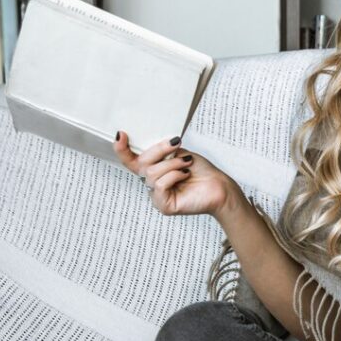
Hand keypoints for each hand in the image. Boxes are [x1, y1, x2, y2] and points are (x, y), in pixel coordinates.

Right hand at [113, 131, 238, 217]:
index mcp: (153, 170)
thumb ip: (161, 152)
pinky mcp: (163, 205)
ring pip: (152, 173)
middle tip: (176, 143)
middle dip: (159, 150)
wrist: (219, 186)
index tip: (121, 135)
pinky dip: (174, 175)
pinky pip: (160, 185)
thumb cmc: (201, 171)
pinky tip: (185, 174)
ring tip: (186, 163)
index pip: (131, 161)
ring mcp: (156, 196)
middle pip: (141, 163)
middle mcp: (151, 183)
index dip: (122, 149)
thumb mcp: (178, 153)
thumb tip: (150, 146)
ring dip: (172, 163)